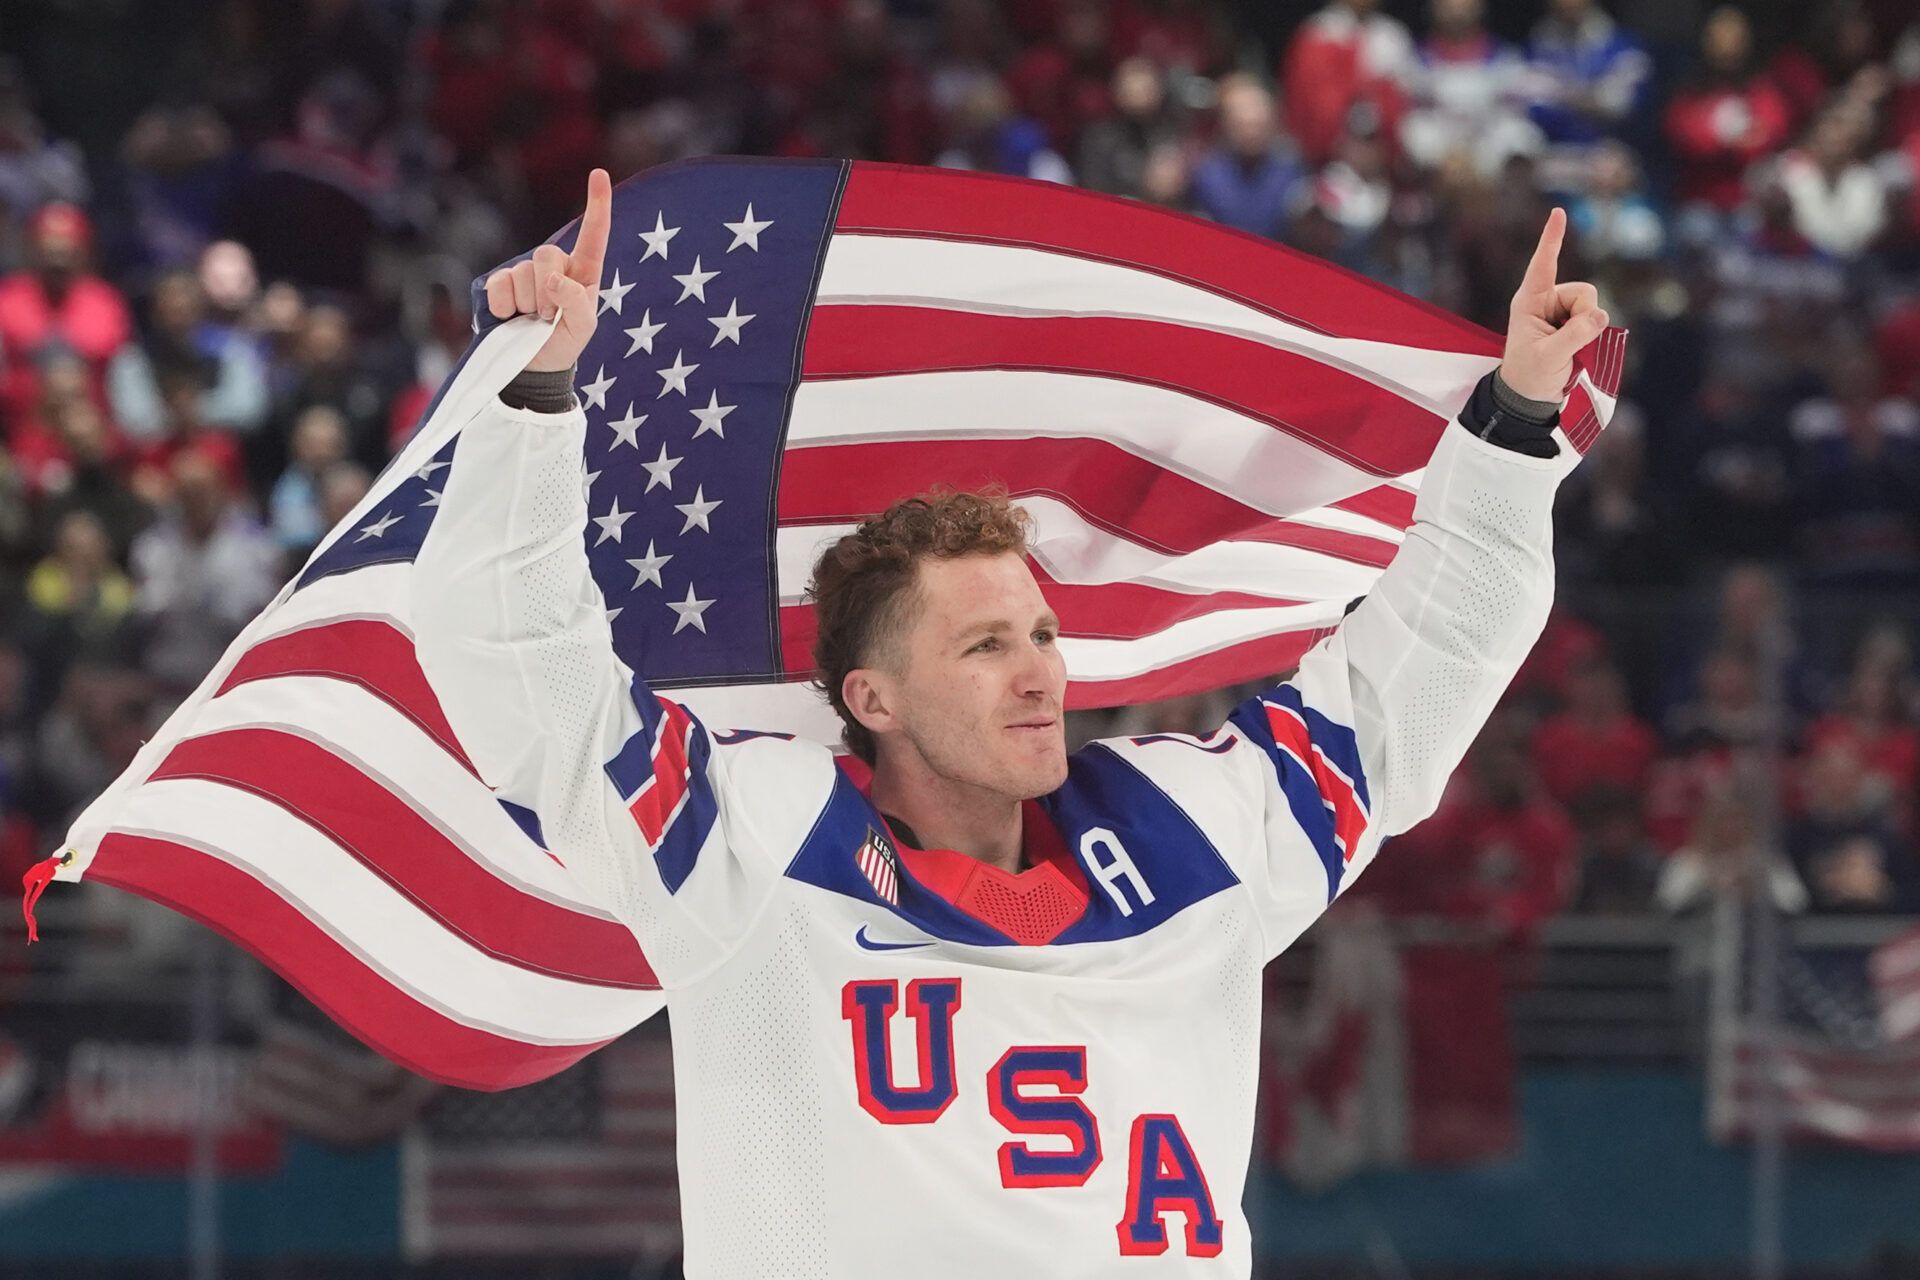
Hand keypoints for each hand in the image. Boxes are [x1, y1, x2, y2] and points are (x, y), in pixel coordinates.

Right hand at [484, 167, 611, 372]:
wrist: (532, 367)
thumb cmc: (563, 343)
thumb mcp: (583, 327)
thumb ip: (576, 301)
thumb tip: (553, 279)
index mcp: (583, 272)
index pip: (593, 235)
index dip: (597, 204)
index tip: (599, 173)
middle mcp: (554, 267)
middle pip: (547, 254)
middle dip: (548, 289)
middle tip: (549, 317)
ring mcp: (525, 274)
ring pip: (523, 272)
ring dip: (529, 303)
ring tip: (533, 321)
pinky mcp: (499, 285)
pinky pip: (499, 285)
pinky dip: (505, 306)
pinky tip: (511, 318)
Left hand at [1500, 208, 1608, 403]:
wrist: (1529, 397)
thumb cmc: (1529, 376)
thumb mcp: (1549, 357)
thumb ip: (1574, 336)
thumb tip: (1600, 316)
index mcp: (1529, 301)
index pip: (1542, 265)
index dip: (1552, 238)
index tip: (1559, 212)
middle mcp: (1547, 300)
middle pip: (1584, 292)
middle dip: (1584, 316)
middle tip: (1565, 343)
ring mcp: (1562, 311)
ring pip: (1594, 305)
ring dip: (1588, 327)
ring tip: (1568, 349)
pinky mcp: (1575, 323)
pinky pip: (1597, 319)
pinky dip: (1593, 334)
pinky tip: (1577, 349)